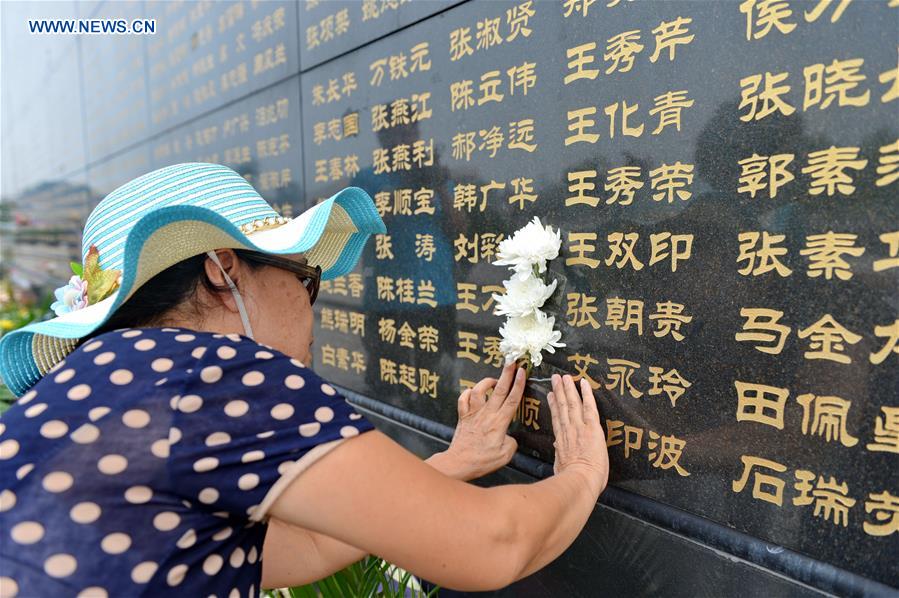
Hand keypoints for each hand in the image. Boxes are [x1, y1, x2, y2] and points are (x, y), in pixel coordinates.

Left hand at [442, 362, 526, 480]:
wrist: (460, 462)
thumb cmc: (482, 460)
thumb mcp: (506, 454)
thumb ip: (512, 442)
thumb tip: (509, 436)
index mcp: (500, 422)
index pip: (512, 399)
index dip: (519, 384)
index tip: (523, 371)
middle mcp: (486, 414)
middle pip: (499, 389)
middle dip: (506, 373)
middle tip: (512, 360)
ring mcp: (473, 414)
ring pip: (478, 390)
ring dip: (486, 382)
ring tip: (493, 380)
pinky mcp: (462, 417)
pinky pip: (463, 399)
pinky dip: (467, 393)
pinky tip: (472, 393)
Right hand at [547, 374, 608, 492]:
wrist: (579, 480)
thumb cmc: (571, 480)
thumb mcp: (560, 466)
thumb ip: (560, 454)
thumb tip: (558, 448)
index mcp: (561, 440)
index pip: (557, 419)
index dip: (553, 405)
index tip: (550, 396)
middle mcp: (568, 430)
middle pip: (562, 406)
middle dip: (559, 391)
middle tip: (555, 378)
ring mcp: (579, 426)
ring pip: (572, 403)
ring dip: (568, 388)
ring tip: (565, 376)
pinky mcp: (591, 427)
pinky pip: (589, 406)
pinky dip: (586, 393)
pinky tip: (584, 382)